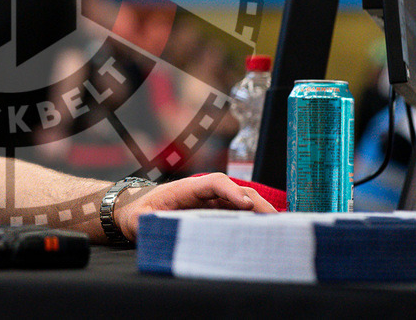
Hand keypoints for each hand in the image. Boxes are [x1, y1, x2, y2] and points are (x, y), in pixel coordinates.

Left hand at [114, 172, 275, 241]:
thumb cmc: (137, 213)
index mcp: (186, 188)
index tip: (247, 204)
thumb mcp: (138, 220)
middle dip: (257, 202)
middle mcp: (203, 192)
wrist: (135, 211)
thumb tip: (149, 228)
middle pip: (236, 190)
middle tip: (276, 221)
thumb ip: (143, 223)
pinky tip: (267, 232)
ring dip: (260, 211)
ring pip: (241, 201)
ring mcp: (211, 202)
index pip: (215, 183)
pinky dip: (253, 220)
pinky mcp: (214, 213)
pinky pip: (237, 213)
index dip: (232, 191)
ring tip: (279, 228)